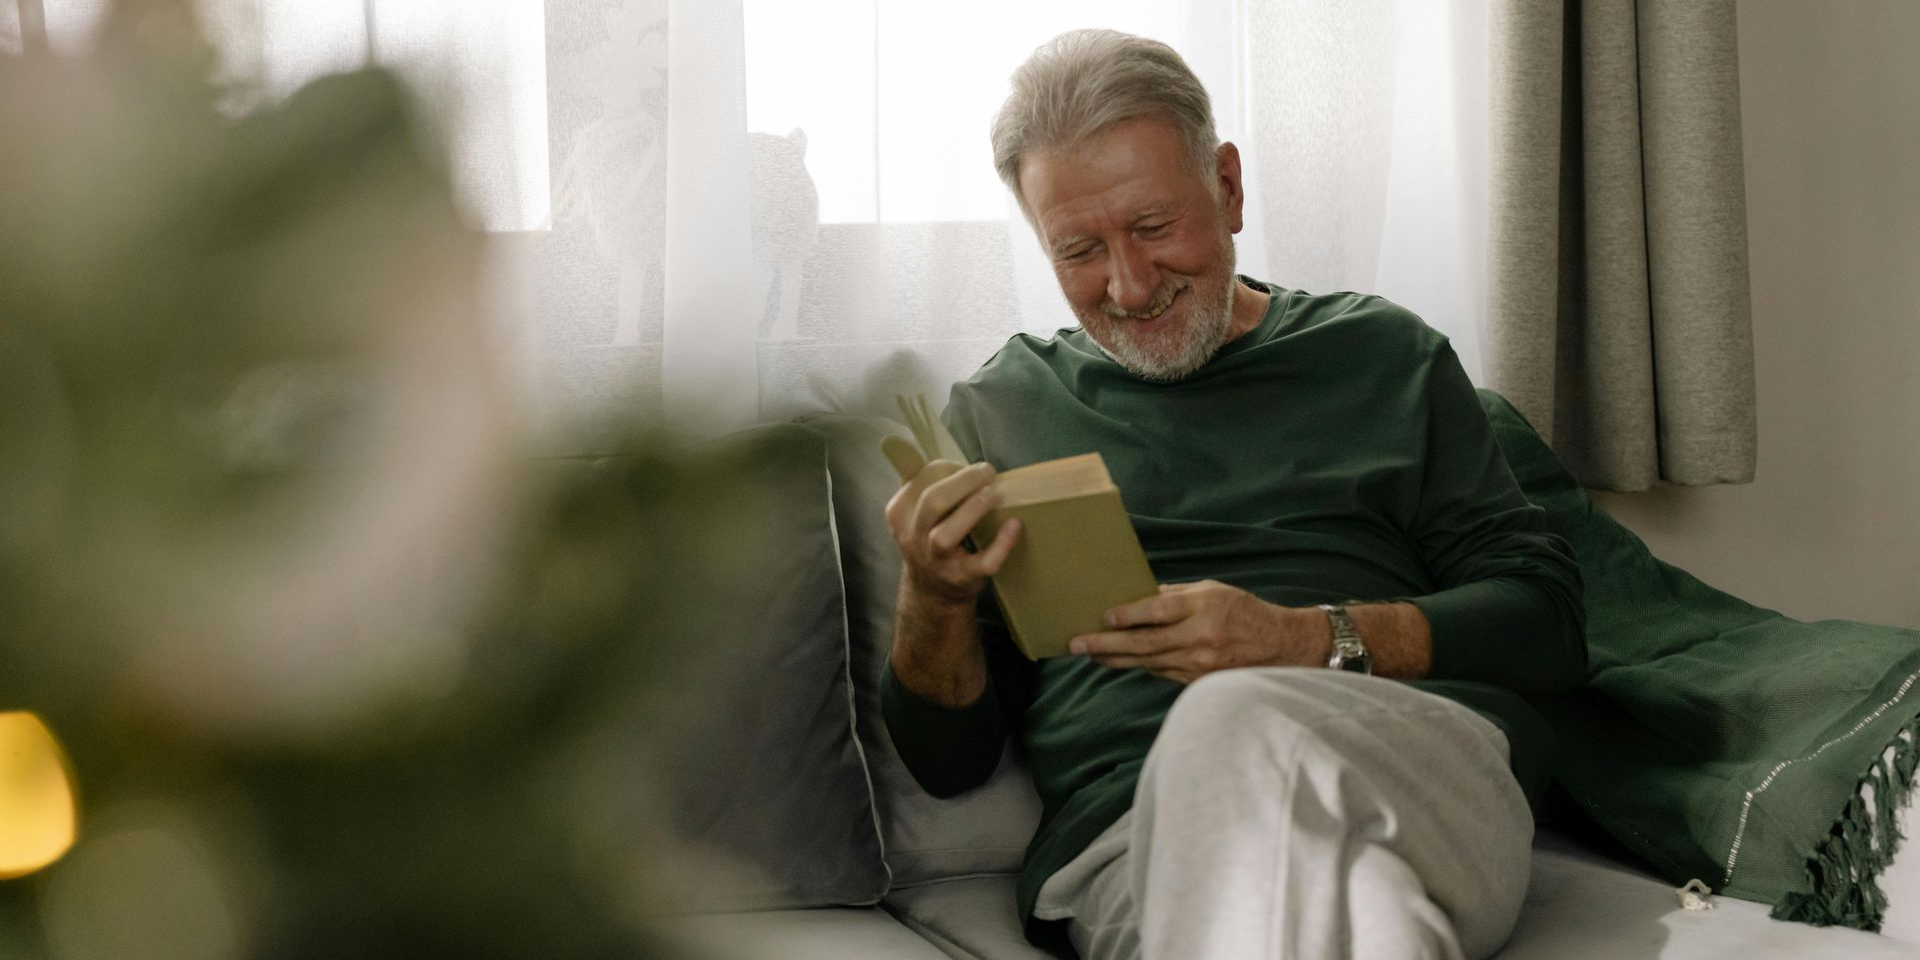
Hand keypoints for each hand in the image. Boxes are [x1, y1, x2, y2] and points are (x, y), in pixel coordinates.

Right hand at [884, 460, 1022, 609]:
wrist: (931, 591)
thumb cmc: (930, 539)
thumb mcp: (916, 511)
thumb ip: (926, 483)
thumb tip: (956, 458)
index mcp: (900, 512)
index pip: (922, 478)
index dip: (950, 467)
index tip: (971, 469)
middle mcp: (912, 536)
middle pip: (932, 501)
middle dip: (964, 482)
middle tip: (988, 472)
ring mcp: (935, 559)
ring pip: (945, 535)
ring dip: (973, 509)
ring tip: (995, 494)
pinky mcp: (961, 577)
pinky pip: (982, 562)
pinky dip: (1001, 544)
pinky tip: (1014, 526)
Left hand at [1068, 580, 1330, 683]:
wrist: (1280, 647)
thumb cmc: (1243, 611)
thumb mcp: (1212, 591)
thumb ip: (1175, 595)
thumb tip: (1136, 596)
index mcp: (1204, 607)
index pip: (1158, 611)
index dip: (1128, 615)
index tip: (1103, 617)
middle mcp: (1200, 638)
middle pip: (1145, 643)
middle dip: (1106, 645)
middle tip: (1077, 644)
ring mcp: (1199, 664)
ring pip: (1147, 663)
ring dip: (1115, 659)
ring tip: (1089, 653)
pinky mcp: (1198, 681)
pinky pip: (1161, 673)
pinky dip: (1139, 666)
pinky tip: (1119, 661)